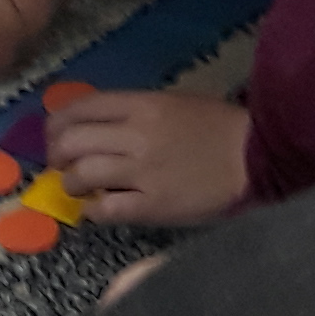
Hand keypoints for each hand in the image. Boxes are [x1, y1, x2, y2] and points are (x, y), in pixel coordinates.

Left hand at [49, 90, 250, 225]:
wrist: (259, 158)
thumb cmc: (220, 129)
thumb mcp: (175, 104)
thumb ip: (135, 112)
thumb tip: (94, 127)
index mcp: (143, 105)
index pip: (80, 108)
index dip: (57, 124)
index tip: (55, 137)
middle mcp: (137, 135)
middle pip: (71, 142)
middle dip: (56, 155)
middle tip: (61, 166)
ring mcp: (143, 171)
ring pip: (81, 175)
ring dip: (71, 184)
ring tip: (79, 189)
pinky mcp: (153, 205)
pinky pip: (106, 209)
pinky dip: (93, 211)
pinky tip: (98, 210)